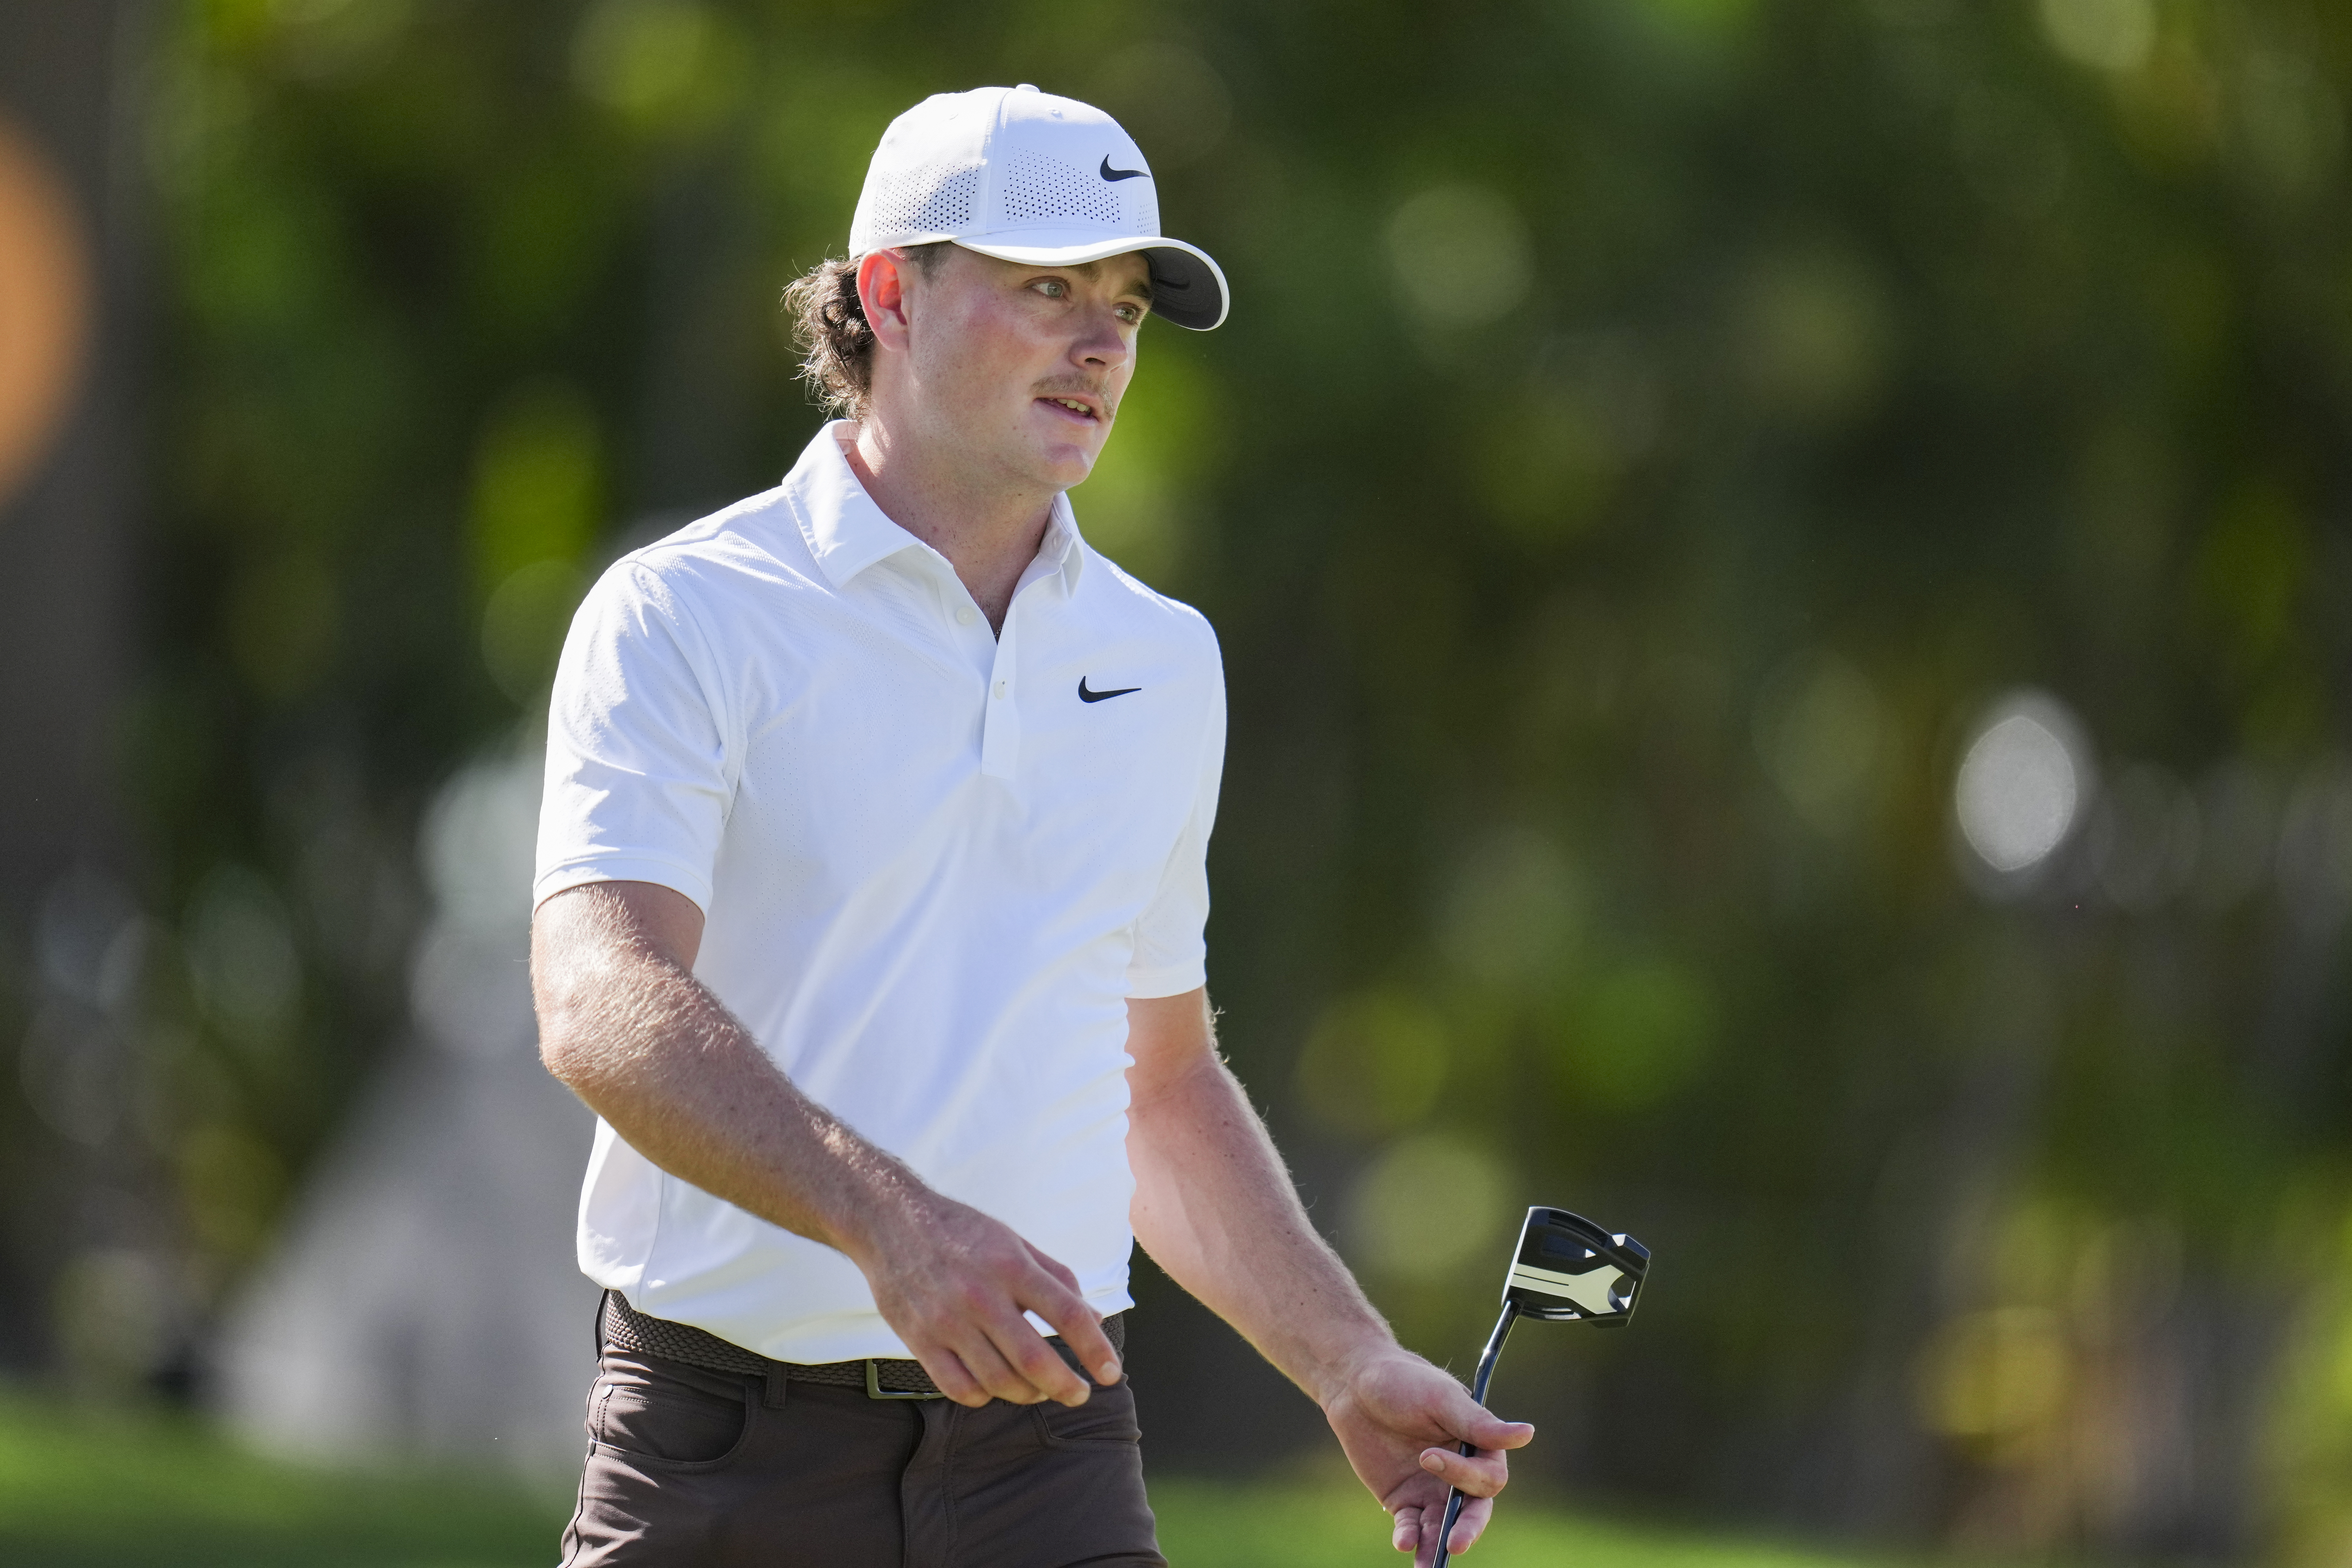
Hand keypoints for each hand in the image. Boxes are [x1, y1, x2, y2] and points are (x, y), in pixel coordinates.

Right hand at [847, 1189, 1123, 1408]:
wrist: (890, 1220)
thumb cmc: (962, 1232)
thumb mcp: (1015, 1243)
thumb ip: (1058, 1279)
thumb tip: (1095, 1319)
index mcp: (1012, 1265)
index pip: (1067, 1315)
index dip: (1096, 1349)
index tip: (1111, 1372)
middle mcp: (981, 1295)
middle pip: (1035, 1360)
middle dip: (1066, 1386)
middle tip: (1080, 1394)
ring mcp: (947, 1321)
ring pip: (999, 1382)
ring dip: (1028, 1394)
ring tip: (1040, 1390)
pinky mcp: (919, 1340)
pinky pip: (959, 1388)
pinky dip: (985, 1396)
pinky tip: (995, 1387)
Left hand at [1322, 1347, 1535, 1566]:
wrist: (1355, 1383)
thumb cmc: (1404, 1381)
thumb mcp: (1441, 1399)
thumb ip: (1480, 1424)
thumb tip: (1527, 1434)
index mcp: (1477, 1447)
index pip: (1487, 1479)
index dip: (1464, 1475)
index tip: (1428, 1456)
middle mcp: (1459, 1474)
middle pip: (1473, 1511)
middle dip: (1466, 1529)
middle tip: (1455, 1544)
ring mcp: (1431, 1490)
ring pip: (1443, 1527)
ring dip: (1437, 1547)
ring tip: (1426, 1566)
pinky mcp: (1403, 1500)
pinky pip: (1411, 1527)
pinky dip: (1408, 1537)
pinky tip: (1403, 1542)